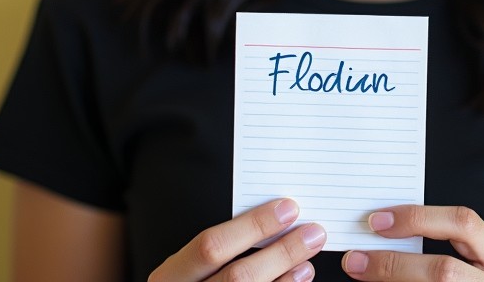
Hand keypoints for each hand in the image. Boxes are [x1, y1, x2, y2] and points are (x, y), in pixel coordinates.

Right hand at [148, 198, 326, 281]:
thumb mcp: (187, 268)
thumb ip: (217, 247)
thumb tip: (270, 216)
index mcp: (171, 277)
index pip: (211, 247)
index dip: (252, 226)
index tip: (286, 209)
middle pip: (239, 275)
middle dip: (280, 251)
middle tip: (312, 232)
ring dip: (287, 272)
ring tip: (309, 253)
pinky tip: (299, 277)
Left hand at [341, 205, 483, 281]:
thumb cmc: (471, 280)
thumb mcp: (471, 258)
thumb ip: (439, 241)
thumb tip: (382, 227)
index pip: (463, 223)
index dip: (418, 219)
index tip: (378, 221)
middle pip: (445, 270)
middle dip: (395, 264)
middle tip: (356, 259)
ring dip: (391, 280)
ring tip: (361, 272)